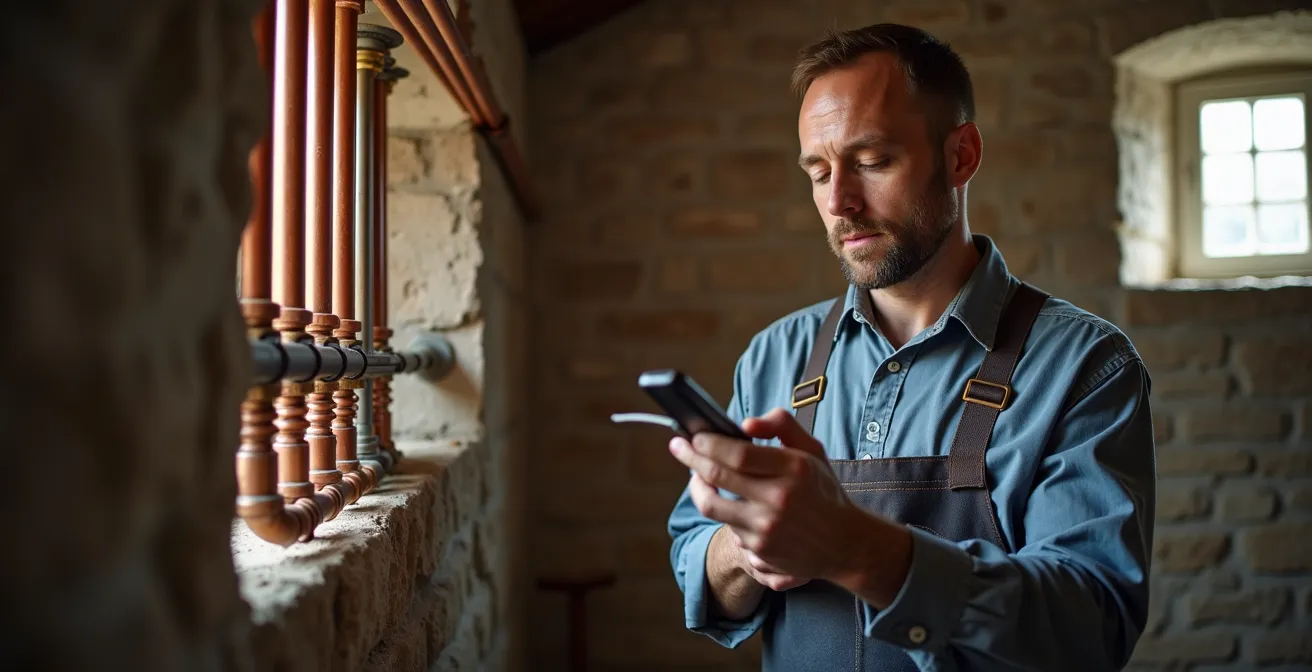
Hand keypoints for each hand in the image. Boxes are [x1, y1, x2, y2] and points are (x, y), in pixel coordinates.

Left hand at [670, 408, 871, 585]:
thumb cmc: (823, 491)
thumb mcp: (812, 450)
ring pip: (711, 506)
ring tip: (695, 476)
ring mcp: (767, 529)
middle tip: (678, 446)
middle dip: (690, 458)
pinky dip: (722, 511)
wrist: (843, 544)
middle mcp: (779, 500)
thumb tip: (745, 424)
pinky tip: (726, 502)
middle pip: (717, 477)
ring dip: (696, 487)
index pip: (738, 454)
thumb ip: (782, 425)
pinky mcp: (759, 552)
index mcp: (794, 469)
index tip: (695, 435)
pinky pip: (726, 526)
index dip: (709, 443)